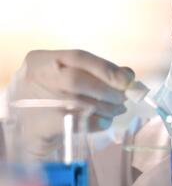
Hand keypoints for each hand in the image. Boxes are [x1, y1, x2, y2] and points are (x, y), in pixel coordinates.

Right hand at [7, 49, 134, 130]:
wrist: (29, 129)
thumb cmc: (51, 98)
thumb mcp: (66, 78)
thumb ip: (95, 73)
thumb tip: (128, 74)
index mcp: (42, 59)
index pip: (79, 57)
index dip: (107, 68)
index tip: (128, 80)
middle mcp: (37, 77)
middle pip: (77, 80)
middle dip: (107, 90)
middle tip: (123, 99)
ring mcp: (38, 102)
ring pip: (79, 103)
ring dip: (107, 108)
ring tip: (117, 110)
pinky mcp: (45, 126)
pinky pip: (78, 123)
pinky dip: (98, 122)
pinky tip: (105, 121)